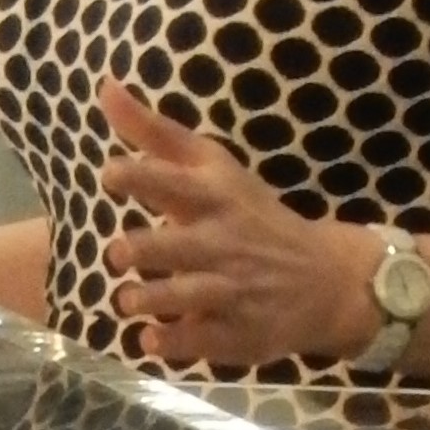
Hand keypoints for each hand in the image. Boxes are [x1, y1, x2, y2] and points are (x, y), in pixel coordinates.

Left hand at [99, 79, 372, 366]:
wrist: (324, 277)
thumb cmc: (251, 214)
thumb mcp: (213, 167)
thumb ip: (155, 134)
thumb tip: (105, 87)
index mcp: (216, 198)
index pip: (177, 183)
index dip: (143, 177)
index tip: (111, 175)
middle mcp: (225, 242)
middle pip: (183, 245)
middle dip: (148, 248)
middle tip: (118, 252)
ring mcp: (235, 289)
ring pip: (192, 295)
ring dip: (156, 298)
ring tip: (126, 301)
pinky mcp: (240, 332)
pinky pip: (205, 340)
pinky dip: (177, 342)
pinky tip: (150, 340)